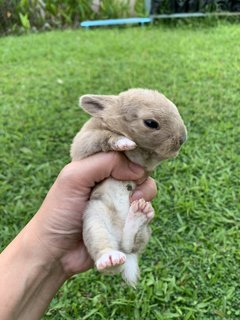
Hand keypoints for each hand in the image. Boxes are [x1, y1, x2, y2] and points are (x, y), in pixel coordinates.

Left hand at [30, 152, 156, 277]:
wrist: (56, 252)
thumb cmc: (59, 211)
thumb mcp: (75, 177)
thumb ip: (105, 163)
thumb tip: (139, 170)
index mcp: (98, 167)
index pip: (125, 154)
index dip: (135, 159)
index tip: (135, 171)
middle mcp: (111, 183)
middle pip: (141, 175)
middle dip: (142, 184)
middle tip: (132, 196)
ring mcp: (119, 204)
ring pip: (146, 196)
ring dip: (142, 204)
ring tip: (129, 212)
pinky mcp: (125, 224)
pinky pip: (145, 218)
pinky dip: (142, 221)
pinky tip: (128, 227)